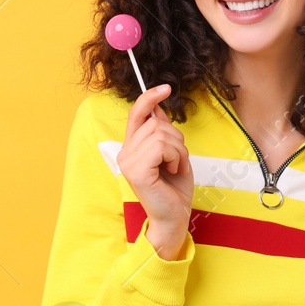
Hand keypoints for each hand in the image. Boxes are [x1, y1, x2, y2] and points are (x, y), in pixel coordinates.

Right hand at [115, 84, 192, 259]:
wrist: (175, 217)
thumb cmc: (174, 189)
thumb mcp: (172, 154)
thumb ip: (162, 133)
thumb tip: (158, 107)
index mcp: (132, 148)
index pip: (136, 114)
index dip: (149, 97)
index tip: (166, 88)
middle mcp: (125, 153)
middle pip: (156, 122)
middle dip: (177, 138)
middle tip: (178, 160)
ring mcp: (128, 162)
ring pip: (161, 133)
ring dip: (178, 150)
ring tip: (175, 167)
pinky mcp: (136, 171)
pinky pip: (161, 146)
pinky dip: (175, 157)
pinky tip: (173, 170)